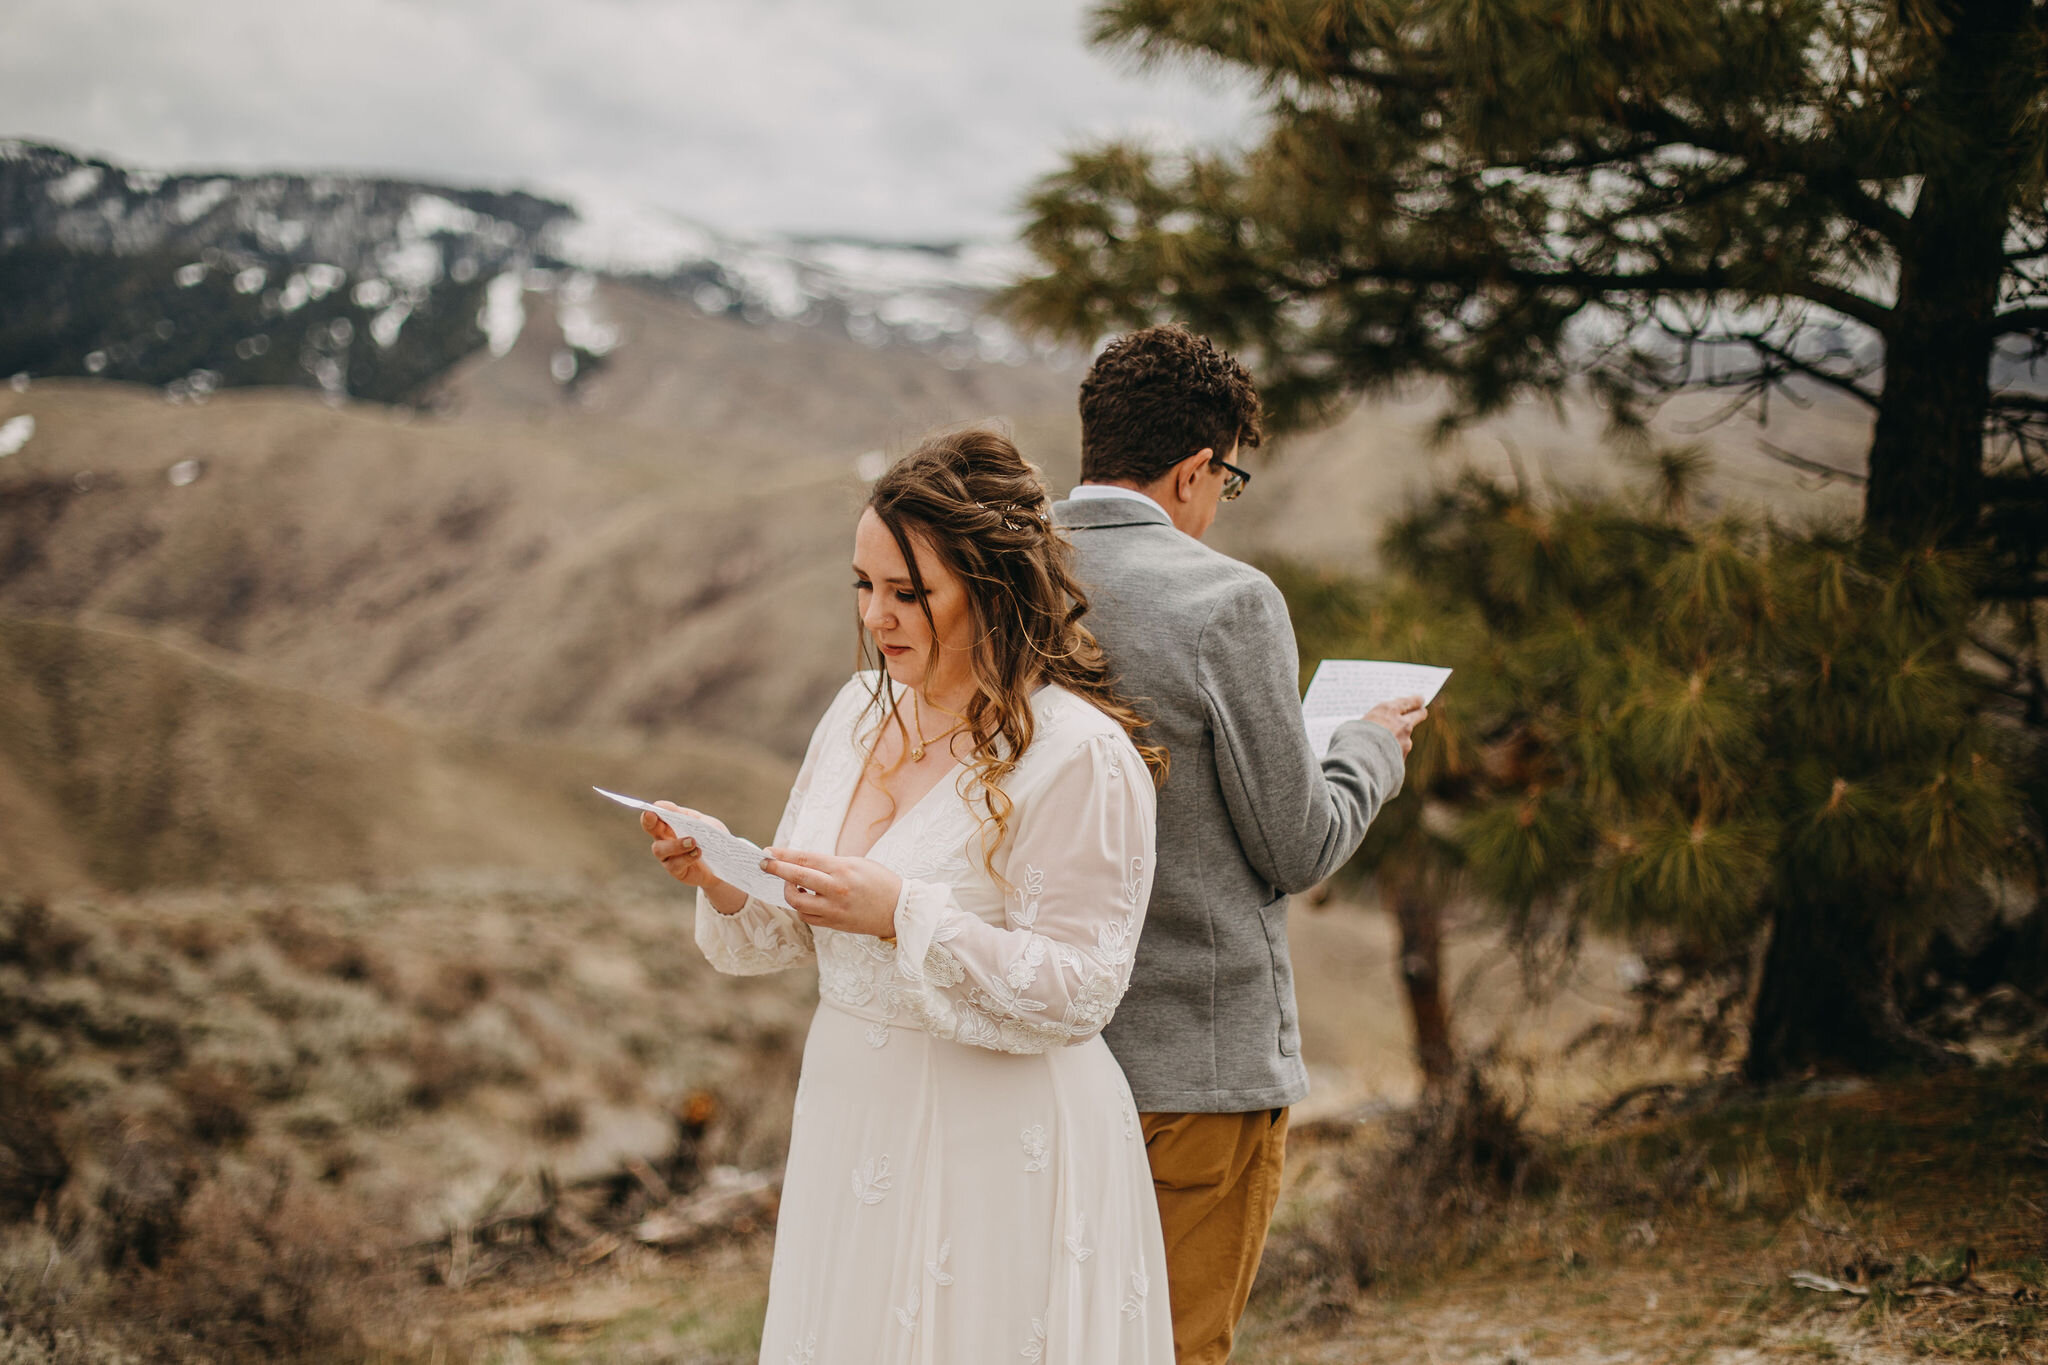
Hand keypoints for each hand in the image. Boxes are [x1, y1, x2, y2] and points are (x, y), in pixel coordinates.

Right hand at [643, 804, 745, 912]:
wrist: (725, 861)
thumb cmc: (712, 838)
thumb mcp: (703, 823)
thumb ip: (687, 816)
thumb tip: (667, 807)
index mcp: (670, 825)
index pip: (655, 817)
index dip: (650, 813)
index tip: (653, 809)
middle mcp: (664, 840)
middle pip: (651, 830)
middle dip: (650, 823)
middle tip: (652, 816)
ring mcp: (668, 857)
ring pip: (660, 849)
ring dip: (675, 844)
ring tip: (692, 841)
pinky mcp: (677, 871)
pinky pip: (676, 864)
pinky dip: (687, 857)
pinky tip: (698, 852)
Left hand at [759, 847, 903, 939]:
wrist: (899, 910)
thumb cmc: (880, 881)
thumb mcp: (857, 863)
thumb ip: (830, 863)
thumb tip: (802, 862)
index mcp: (842, 869)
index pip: (805, 859)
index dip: (783, 855)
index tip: (768, 851)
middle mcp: (836, 889)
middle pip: (796, 878)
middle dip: (776, 869)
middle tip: (764, 864)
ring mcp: (834, 909)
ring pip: (797, 902)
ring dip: (789, 892)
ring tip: (791, 885)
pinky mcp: (834, 923)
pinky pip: (808, 916)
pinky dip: (802, 907)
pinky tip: (804, 899)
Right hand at [1362, 694, 1428, 757]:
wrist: (1358, 763)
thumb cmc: (1351, 740)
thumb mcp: (1356, 724)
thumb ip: (1370, 722)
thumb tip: (1371, 726)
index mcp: (1388, 710)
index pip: (1410, 701)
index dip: (1415, 701)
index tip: (1419, 700)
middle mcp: (1402, 724)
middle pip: (1419, 715)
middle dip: (1419, 713)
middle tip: (1420, 712)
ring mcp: (1405, 742)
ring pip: (1406, 737)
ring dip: (1400, 739)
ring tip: (1384, 744)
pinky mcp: (1403, 758)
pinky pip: (1399, 754)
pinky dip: (1393, 755)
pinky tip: (1380, 759)